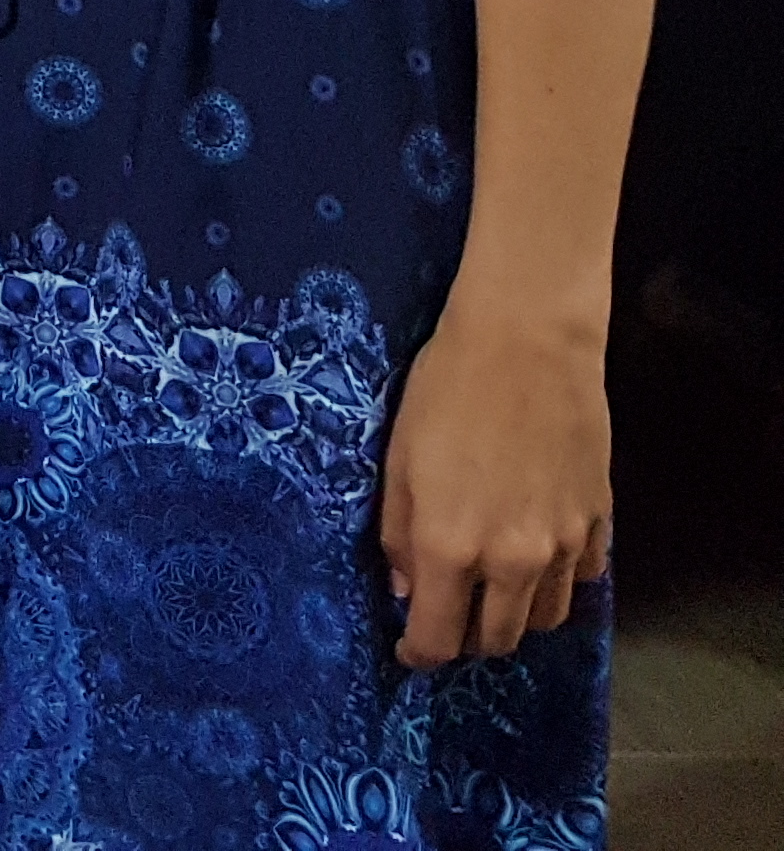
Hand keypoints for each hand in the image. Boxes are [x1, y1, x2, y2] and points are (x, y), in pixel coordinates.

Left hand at [378, 288, 612, 667]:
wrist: (526, 343)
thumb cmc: (446, 391)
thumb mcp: (397, 460)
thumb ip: (399, 534)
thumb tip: (407, 590)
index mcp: (452, 547)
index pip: (439, 638)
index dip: (420, 654)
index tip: (409, 651)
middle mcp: (514, 560)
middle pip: (497, 639)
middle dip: (467, 639)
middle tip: (448, 618)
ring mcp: (565, 545)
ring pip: (545, 618)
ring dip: (514, 616)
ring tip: (490, 591)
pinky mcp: (599, 522)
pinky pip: (583, 579)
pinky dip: (559, 583)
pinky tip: (537, 558)